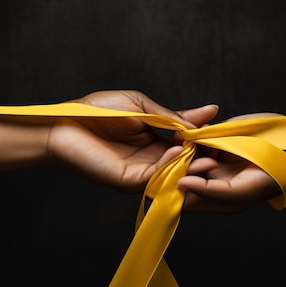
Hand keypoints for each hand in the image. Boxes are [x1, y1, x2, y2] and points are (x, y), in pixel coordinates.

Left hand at [47, 90, 218, 192]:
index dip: (201, 137)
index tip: (219, 128)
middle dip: (203, 155)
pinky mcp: (129, 181)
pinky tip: (180, 150)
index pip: (185, 143)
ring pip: (174, 172)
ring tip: (207, 151)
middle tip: (221, 147)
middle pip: (184, 161)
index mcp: (153, 141)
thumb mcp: (143, 106)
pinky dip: (170, 165)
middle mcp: (150, 159)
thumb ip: (173, 115)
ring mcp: (140, 172)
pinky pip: (156, 176)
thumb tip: (207, 112)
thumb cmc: (97, 110)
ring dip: (191, 163)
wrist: (65, 122)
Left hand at [178, 112, 285, 212]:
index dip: (170, 186)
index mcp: (211, 198)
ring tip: (185, 138)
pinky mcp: (220, 138)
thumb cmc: (270, 180)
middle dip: (176, 161)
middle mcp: (209, 179)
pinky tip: (194, 128)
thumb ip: (207, 191)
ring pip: (187, 151)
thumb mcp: (238, 193)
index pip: (180, 197)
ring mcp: (214, 157)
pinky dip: (195, 131)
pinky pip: (199, 135)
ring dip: (184, 144)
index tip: (169, 174)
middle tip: (180, 151)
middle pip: (180, 172)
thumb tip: (179, 184)